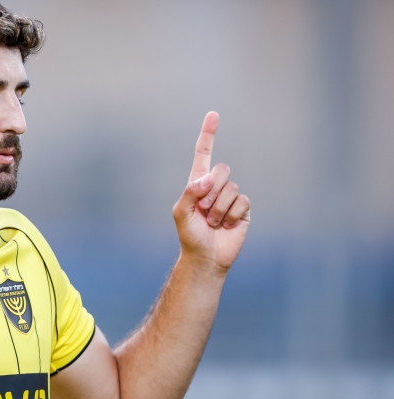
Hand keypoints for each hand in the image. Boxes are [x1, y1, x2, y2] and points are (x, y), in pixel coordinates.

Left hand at [172, 112, 250, 272]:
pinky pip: (242, 202)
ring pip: (231, 188)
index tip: (213, 114)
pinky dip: (231, 215)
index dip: (208, 134)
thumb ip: (191, 191)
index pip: (203, 154)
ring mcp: (230, 197)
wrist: (206, 257)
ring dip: (219, 208)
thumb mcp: (182, 212)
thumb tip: (208, 178)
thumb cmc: (190, 234)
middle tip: (203, 211)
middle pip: (222, 170)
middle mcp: (215, 186)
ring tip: (212, 222)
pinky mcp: (243, 210)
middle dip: (211, 191)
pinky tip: (226, 226)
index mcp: (197, 183)